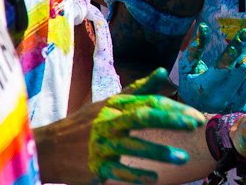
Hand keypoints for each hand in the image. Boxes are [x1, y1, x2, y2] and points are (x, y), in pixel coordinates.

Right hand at [89, 68, 205, 183]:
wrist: (49, 148)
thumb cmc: (86, 123)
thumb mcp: (111, 103)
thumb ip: (139, 89)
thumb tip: (164, 71)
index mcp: (116, 106)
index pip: (150, 102)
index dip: (174, 107)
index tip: (197, 116)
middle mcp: (109, 122)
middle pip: (143, 117)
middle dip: (171, 120)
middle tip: (195, 124)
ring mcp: (102, 144)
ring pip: (133, 146)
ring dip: (160, 152)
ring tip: (183, 158)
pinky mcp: (95, 166)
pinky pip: (119, 171)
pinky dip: (136, 175)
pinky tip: (154, 178)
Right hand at [179, 22, 245, 112]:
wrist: (196, 105)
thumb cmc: (190, 79)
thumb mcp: (187, 64)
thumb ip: (196, 47)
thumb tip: (204, 27)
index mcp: (204, 89)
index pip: (224, 65)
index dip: (236, 47)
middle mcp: (221, 99)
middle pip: (244, 68)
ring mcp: (235, 104)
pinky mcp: (245, 106)